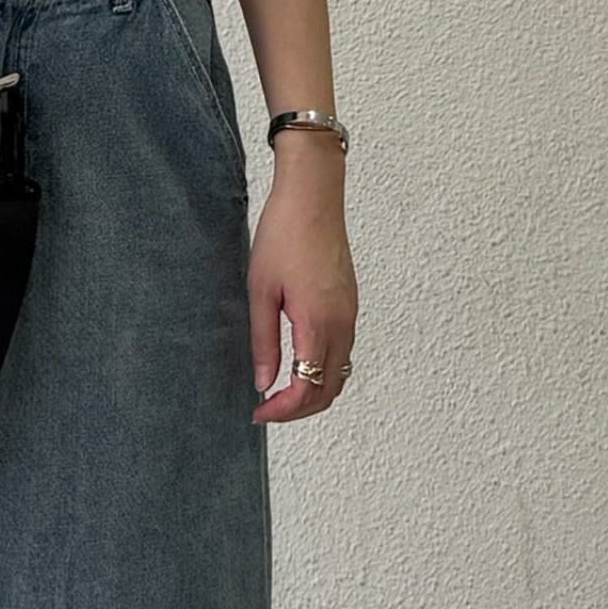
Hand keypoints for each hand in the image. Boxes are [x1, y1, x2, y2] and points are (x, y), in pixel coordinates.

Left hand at [248, 147, 357, 423]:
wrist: (313, 195)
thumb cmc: (283, 236)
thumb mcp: (261, 293)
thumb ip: (264, 343)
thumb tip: (263, 384)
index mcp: (319, 323)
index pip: (307, 388)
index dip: (282, 410)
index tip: (258, 413)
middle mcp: (342, 324)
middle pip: (329, 391)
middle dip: (298, 411)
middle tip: (266, 411)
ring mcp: (350, 315)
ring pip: (339, 375)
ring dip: (312, 393)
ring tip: (278, 394)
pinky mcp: (350, 305)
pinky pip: (342, 354)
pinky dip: (322, 372)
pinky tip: (295, 367)